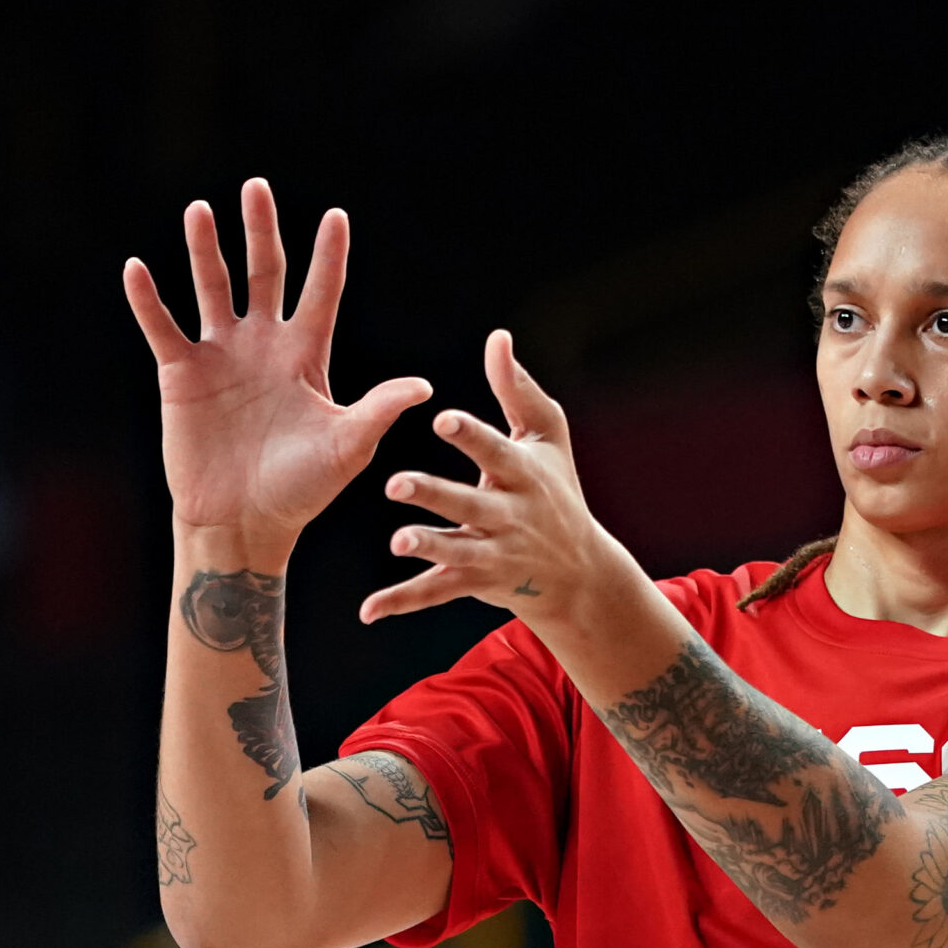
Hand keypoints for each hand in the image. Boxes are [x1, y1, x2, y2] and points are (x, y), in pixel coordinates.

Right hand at [125, 179, 432, 552]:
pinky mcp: (181, 375)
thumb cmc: (301, 490)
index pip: (320, 294)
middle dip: (260, 232)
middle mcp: (263, 345)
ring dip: (205, 250)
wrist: (243, 522)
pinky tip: (137, 268)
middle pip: (264, 274)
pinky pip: (162, 327)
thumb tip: (424, 387)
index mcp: (306, 356)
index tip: (337, 216)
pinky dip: (148, 299)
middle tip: (256, 188)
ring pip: (212, 288)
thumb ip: (378, 411)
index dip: (328, 257)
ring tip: (200, 210)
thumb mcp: (347, 448)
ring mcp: (220, 356)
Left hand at [364, 331, 628, 625]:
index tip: (443, 418)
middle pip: (470, 505)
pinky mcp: (474, 582)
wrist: (578, 572)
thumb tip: (498, 337)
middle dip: (436, 496)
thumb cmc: (558, 491)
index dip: (472, 437)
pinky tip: (368, 610)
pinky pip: (435, 593)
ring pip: (456, 552)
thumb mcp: (548, 438)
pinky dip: (401, 602)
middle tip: (396, 482)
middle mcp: (509, 517)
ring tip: (397, 541)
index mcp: (524, 476)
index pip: (496, 453)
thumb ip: (518, 390)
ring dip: (427, 547)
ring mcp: (492, 553)